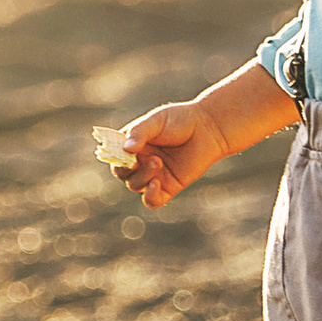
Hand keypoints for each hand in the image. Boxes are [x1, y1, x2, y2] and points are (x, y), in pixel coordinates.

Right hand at [111, 101, 226, 210]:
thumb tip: (125, 149)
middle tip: (140, 159)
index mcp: (131, 144)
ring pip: (135, 186)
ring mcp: (153, 175)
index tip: (124, 151)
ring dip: (142, 176)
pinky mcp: (168, 187)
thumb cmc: (180, 120)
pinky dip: (150, 196)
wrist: (208, 128)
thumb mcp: (156, 121)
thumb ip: (139, 132)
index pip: (114, 155)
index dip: (115, 156)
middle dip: (127, 169)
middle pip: (122, 173)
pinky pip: (152, 201)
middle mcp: (139, 161)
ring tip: (158, 161)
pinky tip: (155, 184)